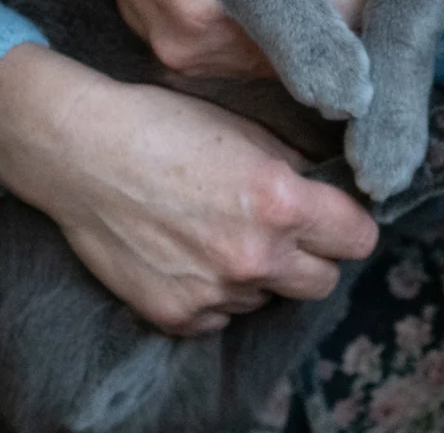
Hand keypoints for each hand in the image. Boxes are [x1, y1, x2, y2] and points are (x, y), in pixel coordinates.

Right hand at [0, 44, 377, 333]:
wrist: (84, 152)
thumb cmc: (169, 127)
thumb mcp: (250, 133)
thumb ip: (297, 168)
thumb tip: (330, 188)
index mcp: (282, 204)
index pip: (359, 239)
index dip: (352, 225)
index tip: (339, 217)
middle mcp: (255, 256)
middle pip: (325, 281)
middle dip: (316, 256)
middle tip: (290, 229)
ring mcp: (215, 293)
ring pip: (270, 297)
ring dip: (263, 273)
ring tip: (225, 231)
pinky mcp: (177, 316)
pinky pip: (223, 314)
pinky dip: (219, 292)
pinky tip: (193, 253)